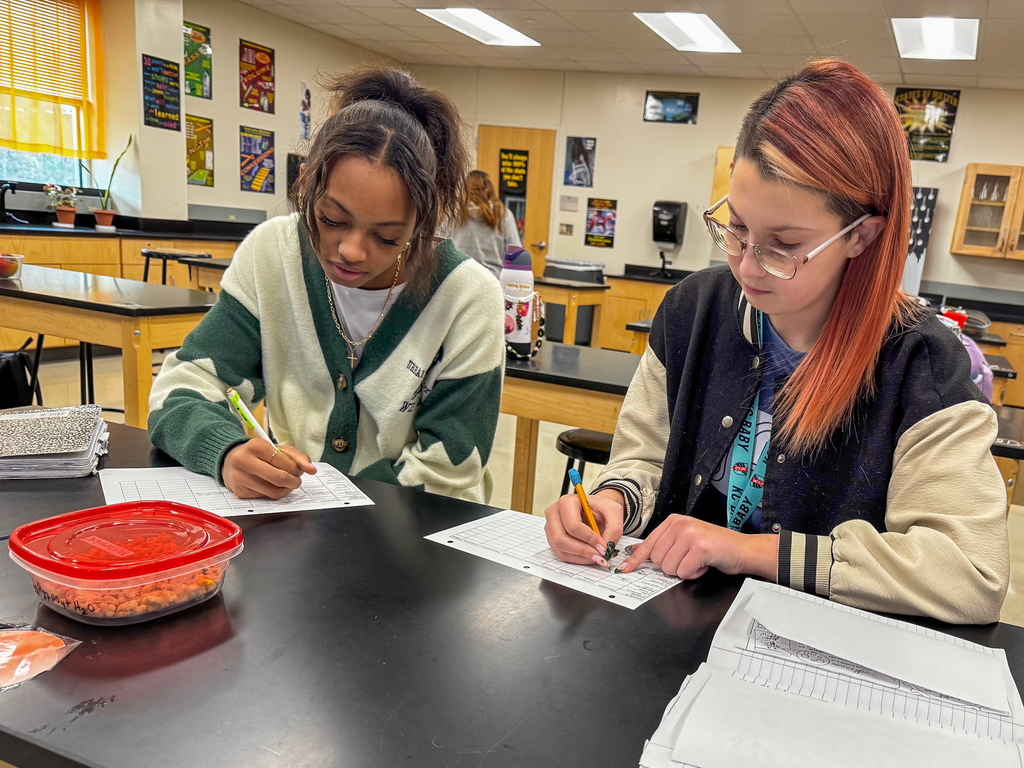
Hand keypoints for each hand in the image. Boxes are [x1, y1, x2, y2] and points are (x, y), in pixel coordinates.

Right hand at [222, 440, 316, 498]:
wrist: (231, 460)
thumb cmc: (259, 454)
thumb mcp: (278, 449)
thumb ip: (298, 457)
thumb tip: (312, 469)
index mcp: (255, 445)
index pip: (284, 462)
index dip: (297, 469)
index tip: (298, 470)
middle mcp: (244, 460)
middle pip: (279, 478)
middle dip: (294, 481)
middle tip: (296, 480)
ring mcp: (239, 477)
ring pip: (273, 491)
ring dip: (286, 489)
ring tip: (287, 483)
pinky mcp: (239, 491)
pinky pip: (265, 497)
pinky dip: (275, 493)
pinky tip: (273, 486)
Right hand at [544, 488, 624, 566]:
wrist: (595, 510)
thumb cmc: (600, 508)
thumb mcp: (614, 511)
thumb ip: (614, 528)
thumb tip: (607, 546)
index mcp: (566, 502)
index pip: (573, 525)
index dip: (589, 538)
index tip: (603, 546)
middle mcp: (554, 514)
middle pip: (561, 539)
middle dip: (583, 551)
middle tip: (600, 556)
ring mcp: (551, 528)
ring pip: (561, 549)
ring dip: (581, 556)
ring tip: (597, 556)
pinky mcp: (553, 539)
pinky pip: (562, 554)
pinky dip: (578, 559)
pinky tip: (590, 556)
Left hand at [617, 515, 778, 580]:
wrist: (743, 549)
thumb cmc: (714, 547)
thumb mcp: (685, 540)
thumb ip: (662, 544)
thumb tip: (636, 552)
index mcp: (673, 521)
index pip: (648, 544)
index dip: (636, 560)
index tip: (625, 569)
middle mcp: (679, 524)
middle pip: (657, 559)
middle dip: (673, 566)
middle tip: (690, 559)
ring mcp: (689, 535)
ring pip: (669, 568)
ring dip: (684, 570)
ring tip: (698, 561)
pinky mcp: (699, 548)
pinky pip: (684, 572)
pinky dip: (694, 574)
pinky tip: (705, 564)